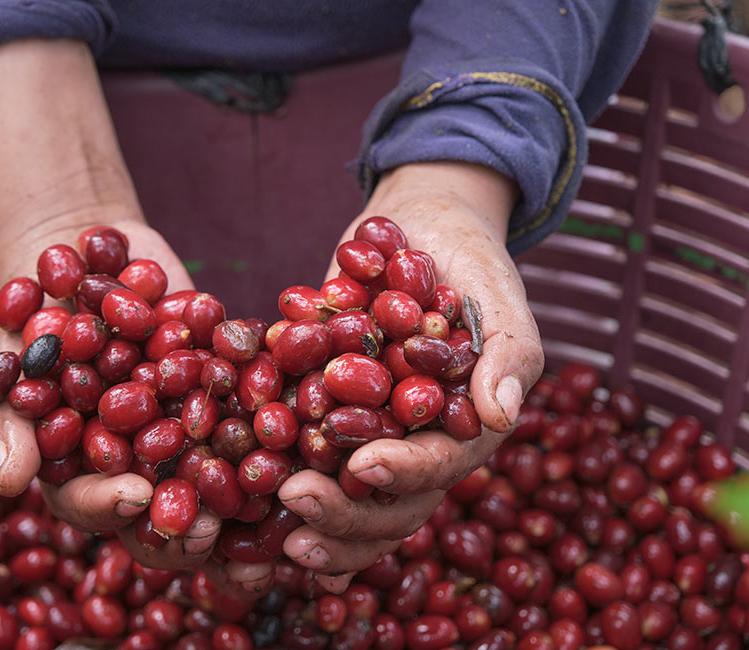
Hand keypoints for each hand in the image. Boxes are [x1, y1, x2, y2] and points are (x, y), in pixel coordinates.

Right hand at [0, 39, 260, 583]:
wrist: (87, 250)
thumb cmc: (33, 309)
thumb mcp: (12, 359)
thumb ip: (7, 420)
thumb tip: (6, 486)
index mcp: (82, 469)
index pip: (96, 506)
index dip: (116, 507)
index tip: (140, 494)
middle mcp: (140, 463)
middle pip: (163, 516)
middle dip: (186, 527)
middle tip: (209, 525)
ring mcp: (185, 432)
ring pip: (217, 483)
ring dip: (243, 504)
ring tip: (268, 503)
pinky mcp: (223, 396)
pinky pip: (252, 421)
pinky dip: (276, 431)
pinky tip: (304, 437)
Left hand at [279, 161, 543, 589]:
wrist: (419, 228)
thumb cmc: (470, 261)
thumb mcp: (498, 297)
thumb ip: (509, 355)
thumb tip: (501, 414)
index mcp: (461, 429)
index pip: (437, 466)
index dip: (403, 473)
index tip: (363, 466)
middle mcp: (412, 443)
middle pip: (386, 504)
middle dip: (344, 512)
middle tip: (295, 498)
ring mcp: (366, 432)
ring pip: (342, 497)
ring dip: (311, 513)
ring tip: (273, 512)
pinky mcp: (321, 411)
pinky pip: (298, 453)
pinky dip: (275, 471)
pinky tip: (245, 485)